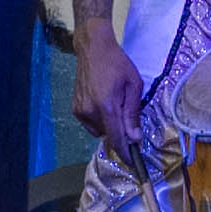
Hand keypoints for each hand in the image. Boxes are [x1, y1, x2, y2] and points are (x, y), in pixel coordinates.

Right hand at [75, 28, 146, 148]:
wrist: (93, 49)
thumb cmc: (118, 63)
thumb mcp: (133, 85)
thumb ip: (133, 113)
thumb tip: (135, 138)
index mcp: (106, 105)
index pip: (116, 138)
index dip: (125, 152)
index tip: (133, 162)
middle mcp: (90, 111)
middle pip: (109, 135)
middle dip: (120, 130)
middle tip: (127, 111)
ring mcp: (80, 111)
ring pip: (100, 130)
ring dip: (110, 125)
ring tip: (114, 103)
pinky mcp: (75, 109)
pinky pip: (91, 124)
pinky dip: (99, 119)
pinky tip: (103, 102)